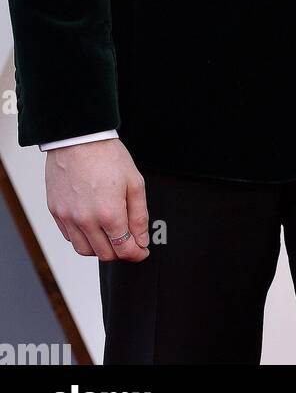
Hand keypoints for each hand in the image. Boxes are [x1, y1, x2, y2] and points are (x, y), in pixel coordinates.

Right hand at [45, 138, 149, 260]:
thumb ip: (139, 216)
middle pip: (105, 254)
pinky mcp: (56, 213)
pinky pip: (70, 237)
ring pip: (85, 251)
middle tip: (129, 240)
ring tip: (110, 234)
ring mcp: (68, 218)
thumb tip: (141, 239)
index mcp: (109, 213)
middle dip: (121, 251)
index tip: (142, 250)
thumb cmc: (106, 155)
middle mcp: (86, 220)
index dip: (137, 253)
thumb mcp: (135, 182)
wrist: (78, 138)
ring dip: (100, 248)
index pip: (125, 249)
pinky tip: (92, 225)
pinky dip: (82, 238)